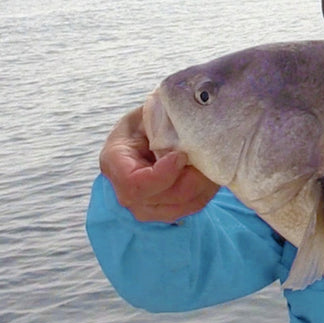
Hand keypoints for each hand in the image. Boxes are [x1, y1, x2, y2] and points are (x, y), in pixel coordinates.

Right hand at [99, 105, 218, 221]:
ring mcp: (145, 206)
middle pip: (163, 198)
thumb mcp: (154, 111)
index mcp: (114, 161)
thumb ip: (165, 123)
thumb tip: (187, 131)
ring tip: (208, 160)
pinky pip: (192, 206)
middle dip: (191, 178)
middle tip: (205, 155)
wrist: (152, 133)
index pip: (134, 184)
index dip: (163, 174)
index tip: (181, 155)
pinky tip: (208, 170)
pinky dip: (205, 189)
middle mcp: (125, 192)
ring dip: (202, 184)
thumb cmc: (151, 119)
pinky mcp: (166, 211)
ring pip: (181, 206)